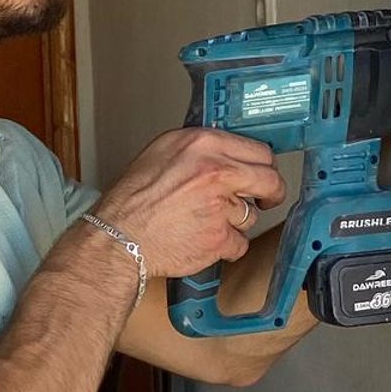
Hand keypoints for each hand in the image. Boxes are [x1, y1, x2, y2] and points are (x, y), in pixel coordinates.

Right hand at [93, 128, 286, 279]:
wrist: (119, 237)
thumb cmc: (133, 198)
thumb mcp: (164, 151)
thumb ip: (201, 148)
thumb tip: (228, 151)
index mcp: (203, 144)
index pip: (259, 150)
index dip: (264, 165)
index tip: (263, 173)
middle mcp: (216, 171)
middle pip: (270, 180)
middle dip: (271, 192)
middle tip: (265, 199)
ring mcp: (220, 206)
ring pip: (251, 215)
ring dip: (236, 221)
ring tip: (206, 221)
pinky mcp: (219, 238)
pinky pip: (239, 244)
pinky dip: (225, 246)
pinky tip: (203, 240)